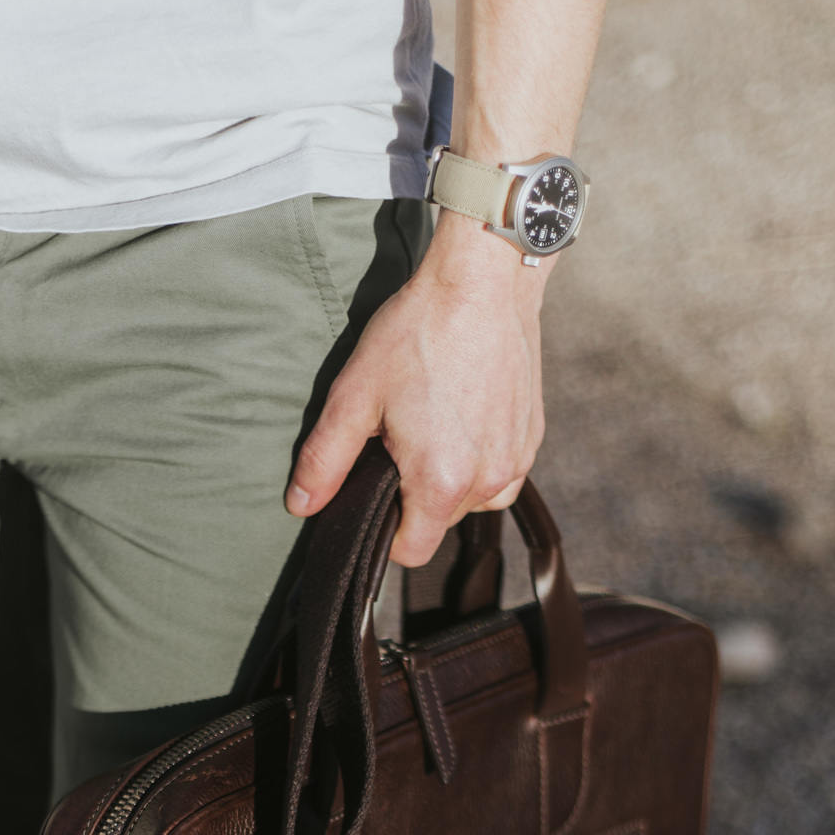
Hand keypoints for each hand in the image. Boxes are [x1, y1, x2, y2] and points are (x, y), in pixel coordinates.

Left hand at [285, 211, 547, 566]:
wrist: (484, 282)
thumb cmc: (417, 333)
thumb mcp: (355, 396)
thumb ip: (325, 460)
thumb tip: (300, 505)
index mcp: (441, 483)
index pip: (410, 552)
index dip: (386, 534)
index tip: (375, 495)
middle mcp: (488, 483)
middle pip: (440, 523)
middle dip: (415, 496)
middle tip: (399, 439)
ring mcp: (517, 461)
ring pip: (473, 501)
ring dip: (450, 480)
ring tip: (432, 425)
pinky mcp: (533, 437)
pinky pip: (500, 473)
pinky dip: (479, 458)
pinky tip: (462, 416)